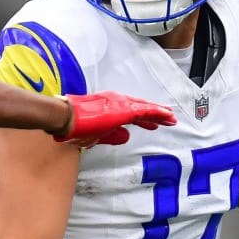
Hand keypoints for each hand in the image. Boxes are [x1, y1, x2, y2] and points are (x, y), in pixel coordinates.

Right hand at [55, 92, 176, 148]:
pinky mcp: (123, 110)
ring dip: (159, 113)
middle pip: (141, 108)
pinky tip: (166, 115)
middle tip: (169, 118)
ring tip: (172, 118)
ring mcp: (120, 104)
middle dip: (155, 113)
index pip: (131, 113)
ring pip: (145, 108)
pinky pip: (145, 111)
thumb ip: (113, 135)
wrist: (66, 118)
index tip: (154, 123)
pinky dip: (157, 113)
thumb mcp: (97, 135)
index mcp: (109, 108)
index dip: (144, 118)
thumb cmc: (76, 127)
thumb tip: (127, 136)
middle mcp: (117, 101)